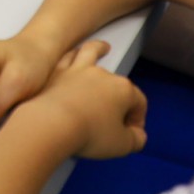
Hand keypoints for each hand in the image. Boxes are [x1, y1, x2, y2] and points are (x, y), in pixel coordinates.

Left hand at [16, 41, 147, 159]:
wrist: (54, 124)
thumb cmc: (90, 134)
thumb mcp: (122, 145)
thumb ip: (135, 140)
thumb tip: (137, 136)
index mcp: (123, 90)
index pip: (138, 102)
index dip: (138, 118)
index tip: (131, 133)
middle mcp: (103, 74)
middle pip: (117, 82)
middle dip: (119, 97)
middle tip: (114, 116)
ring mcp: (79, 70)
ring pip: (91, 53)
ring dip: (99, 49)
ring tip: (103, 48)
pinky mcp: (58, 72)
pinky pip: (67, 58)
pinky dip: (71, 54)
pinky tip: (71, 55)